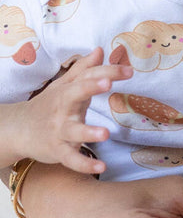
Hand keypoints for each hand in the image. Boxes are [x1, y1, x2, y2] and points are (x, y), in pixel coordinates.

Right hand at [22, 48, 131, 173]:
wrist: (18, 130)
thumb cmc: (48, 105)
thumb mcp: (63, 86)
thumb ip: (83, 69)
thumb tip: (101, 50)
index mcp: (67, 90)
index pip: (88, 77)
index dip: (108, 72)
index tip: (129, 70)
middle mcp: (62, 109)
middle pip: (76, 95)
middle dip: (90, 88)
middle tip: (108, 84)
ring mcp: (59, 131)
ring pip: (73, 132)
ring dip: (88, 133)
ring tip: (105, 134)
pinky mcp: (57, 151)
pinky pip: (71, 159)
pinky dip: (84, 165)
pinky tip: (101, 167)